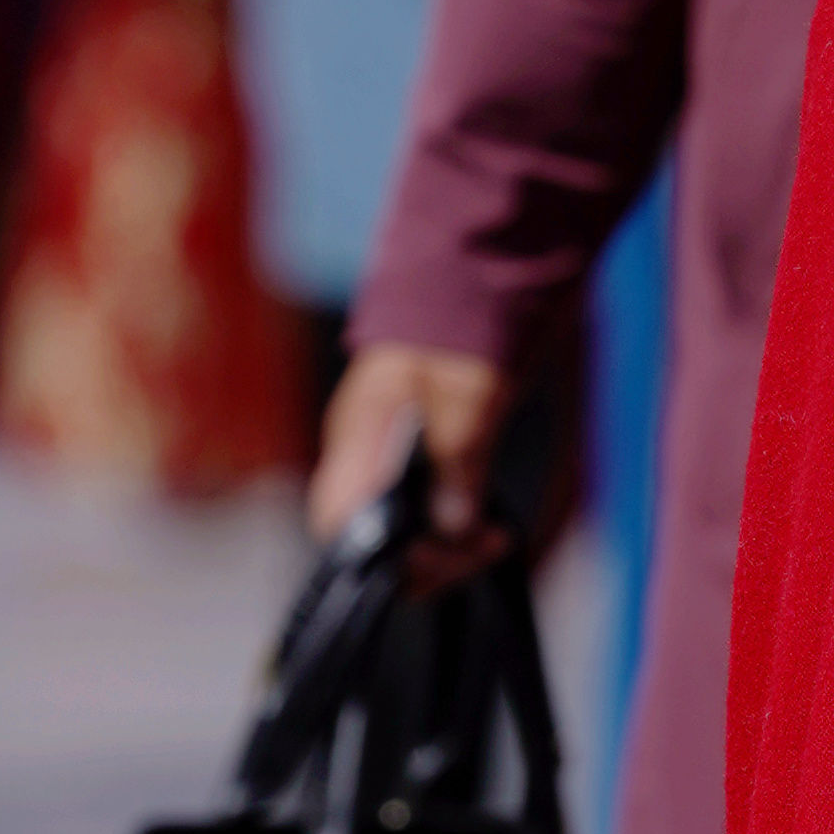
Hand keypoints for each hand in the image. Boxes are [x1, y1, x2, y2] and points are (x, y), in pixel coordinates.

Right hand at [312, 340, 507, 592]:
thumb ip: (458, 455)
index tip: (451, 549)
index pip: (340, 524)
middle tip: (486, 545)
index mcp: (358, 436)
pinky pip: (415, 514)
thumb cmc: (459, 322)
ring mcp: (380, 457)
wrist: (470, 274)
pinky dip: (448, 528)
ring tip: (493, 537)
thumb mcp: (469, 387)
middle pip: (369, 542)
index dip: (390, 556)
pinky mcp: (408, 458)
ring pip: (395, 534)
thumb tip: (453, 524)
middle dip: (427, 559)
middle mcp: (360, 454)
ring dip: (443, 548)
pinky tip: (485, 524)